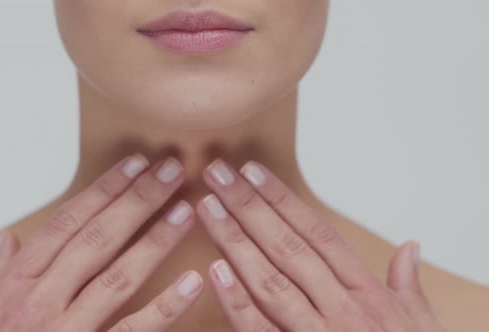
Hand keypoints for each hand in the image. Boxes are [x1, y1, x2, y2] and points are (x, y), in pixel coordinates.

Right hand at [0, 153, 201, 331]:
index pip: (68, 221)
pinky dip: (165, 307)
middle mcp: (42, 298)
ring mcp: (66, 328)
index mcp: (16, 280)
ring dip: (155, 241)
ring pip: (119, 277)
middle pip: (99, 238)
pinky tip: (192, 282)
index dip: (105, 190)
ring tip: (186, 211)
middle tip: (171, 171)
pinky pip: (132, 330)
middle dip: (138, 201)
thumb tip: (9, 241)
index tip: (134, 165)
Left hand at [195, 158, 446, 331]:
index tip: (252, 172)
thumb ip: (408, 284)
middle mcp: (341, 308)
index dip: (282, 199)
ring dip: (235, 241)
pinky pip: (260, 329)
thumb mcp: (420, 324)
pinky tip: (214, 271)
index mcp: (367, 293)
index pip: (316, 233)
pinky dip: (237, 301)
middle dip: (248, 206)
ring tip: (208, 208)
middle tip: (218, 174)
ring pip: (270, 280)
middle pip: (287, 246)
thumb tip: (410, 246)